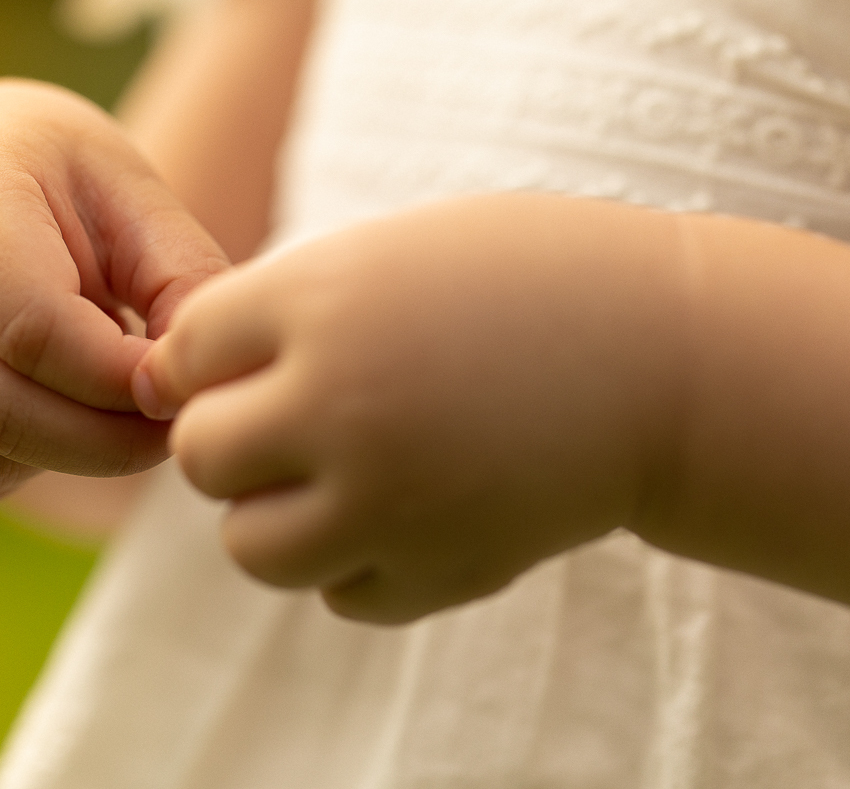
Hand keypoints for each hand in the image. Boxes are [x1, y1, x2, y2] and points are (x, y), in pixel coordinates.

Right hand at [0, 79, 229, 509]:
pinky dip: (19, 471)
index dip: (118, 378)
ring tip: (103, 395)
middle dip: (107, 440)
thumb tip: (184, 387)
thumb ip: (183, 280)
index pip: (32, 329)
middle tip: (169, 423)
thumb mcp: (136, 197)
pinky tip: (49, 409)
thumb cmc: (66, 184)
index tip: (180, 386)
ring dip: (66, 456)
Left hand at [133, 194, 685, 622]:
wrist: (669, 356)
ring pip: (251, 546)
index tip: (256, 355)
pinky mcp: (440, 571)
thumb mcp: (394, 256)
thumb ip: (285, 312)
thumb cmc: (525, 284)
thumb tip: (181, 386)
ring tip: (332, 480)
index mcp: (322, 304)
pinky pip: (340, 593)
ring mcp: (389, 500)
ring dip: (275, 517)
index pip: (185, 351)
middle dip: (231, 441)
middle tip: (286, 424)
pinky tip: (403, 514)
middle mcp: (339, 405)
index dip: (213, 355)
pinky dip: (355, 563)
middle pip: (201, 456)